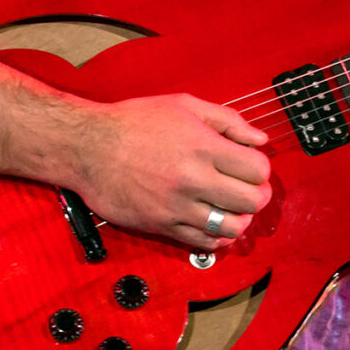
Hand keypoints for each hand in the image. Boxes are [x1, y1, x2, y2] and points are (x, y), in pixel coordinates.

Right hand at [74, 93, 271, 250]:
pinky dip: (217, 238)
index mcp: (203, 147)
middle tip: (250, 189)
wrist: (88, 147)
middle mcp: (193, 179)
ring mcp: (177, 206)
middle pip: (251, 202)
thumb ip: (227, 120)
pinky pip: (202, 243)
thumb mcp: (184, 106)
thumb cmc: (134, 121)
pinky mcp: (161, 225)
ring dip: (239, 219)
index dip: (261, 169)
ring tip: (232, 208)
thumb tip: (260, 139)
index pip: (257, 170)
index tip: (251, 166)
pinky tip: (214, 223)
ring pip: (231, 228)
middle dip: (258, 195)